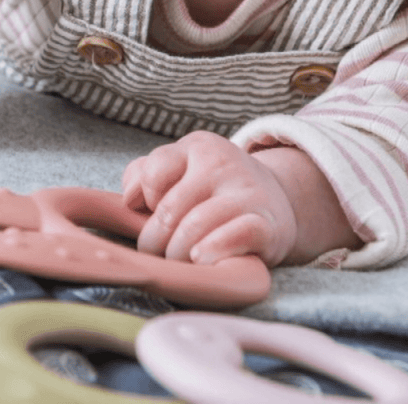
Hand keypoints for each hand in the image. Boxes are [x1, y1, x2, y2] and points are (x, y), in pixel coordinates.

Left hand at [122, 131, 297, 266]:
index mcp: (198, 147)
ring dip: (177, 255)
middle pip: (168, 211)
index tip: (155, 213)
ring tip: (181, 260)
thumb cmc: (214, 189)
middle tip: (160, 253)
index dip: (146, 201)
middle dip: (155, 242)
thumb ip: (144, 174)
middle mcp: (222, 163)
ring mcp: (247, 192)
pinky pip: (234, 236)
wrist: (278, 199)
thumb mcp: (182, 168)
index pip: (153, 173)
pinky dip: (212, 250)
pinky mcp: (267, 224)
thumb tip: (130, 199)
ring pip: (193, 228)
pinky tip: (202, 258)